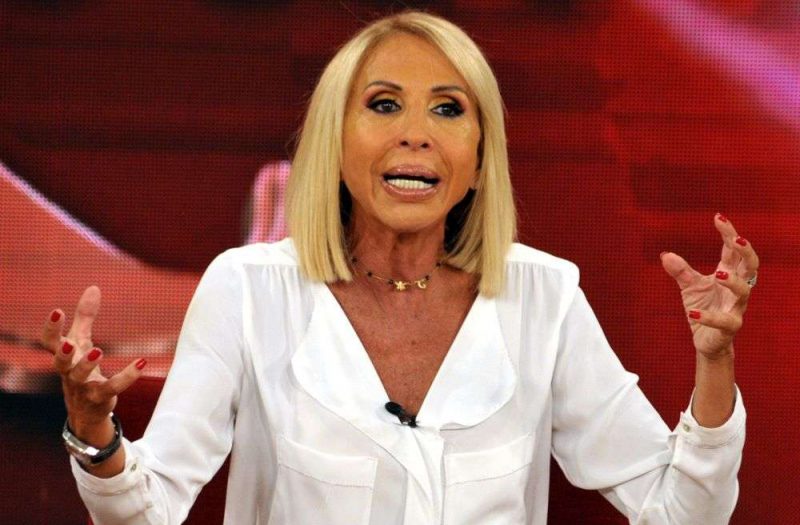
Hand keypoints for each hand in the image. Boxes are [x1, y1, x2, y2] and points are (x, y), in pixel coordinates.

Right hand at [42, 286, 145, 440]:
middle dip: (64, 353)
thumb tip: (93, 287)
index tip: (57, 311)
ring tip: (98, 351)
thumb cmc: (80, 368)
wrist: (85, 409)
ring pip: (80, 377)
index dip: (51, 328)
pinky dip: (127, 376)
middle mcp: (68, 372)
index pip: (49, 343)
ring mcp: (82, 387)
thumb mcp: (82, 341)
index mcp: (63, 356)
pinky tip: (142, 362)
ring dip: (87, 364)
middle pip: (60, 363)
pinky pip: (112, 387)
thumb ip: (85, 316)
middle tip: (70, 342)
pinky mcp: (100, 397)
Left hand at [661, 214, 758, 359]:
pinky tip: (692, 313)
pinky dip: (709, 317)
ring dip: (733, 281)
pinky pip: (725, 322)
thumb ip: (680, 271)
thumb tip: (665, 254)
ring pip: (744, 291)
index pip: (733, 251)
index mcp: (729, 274)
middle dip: (746, 252)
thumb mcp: (690, 286)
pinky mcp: (730, 327)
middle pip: (750, 266)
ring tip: (719, 273)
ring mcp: (736, 308)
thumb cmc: (703, 308)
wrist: (707, 340)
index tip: (718, 216)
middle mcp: (736, 288)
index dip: (729, 233)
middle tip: (736, 239)